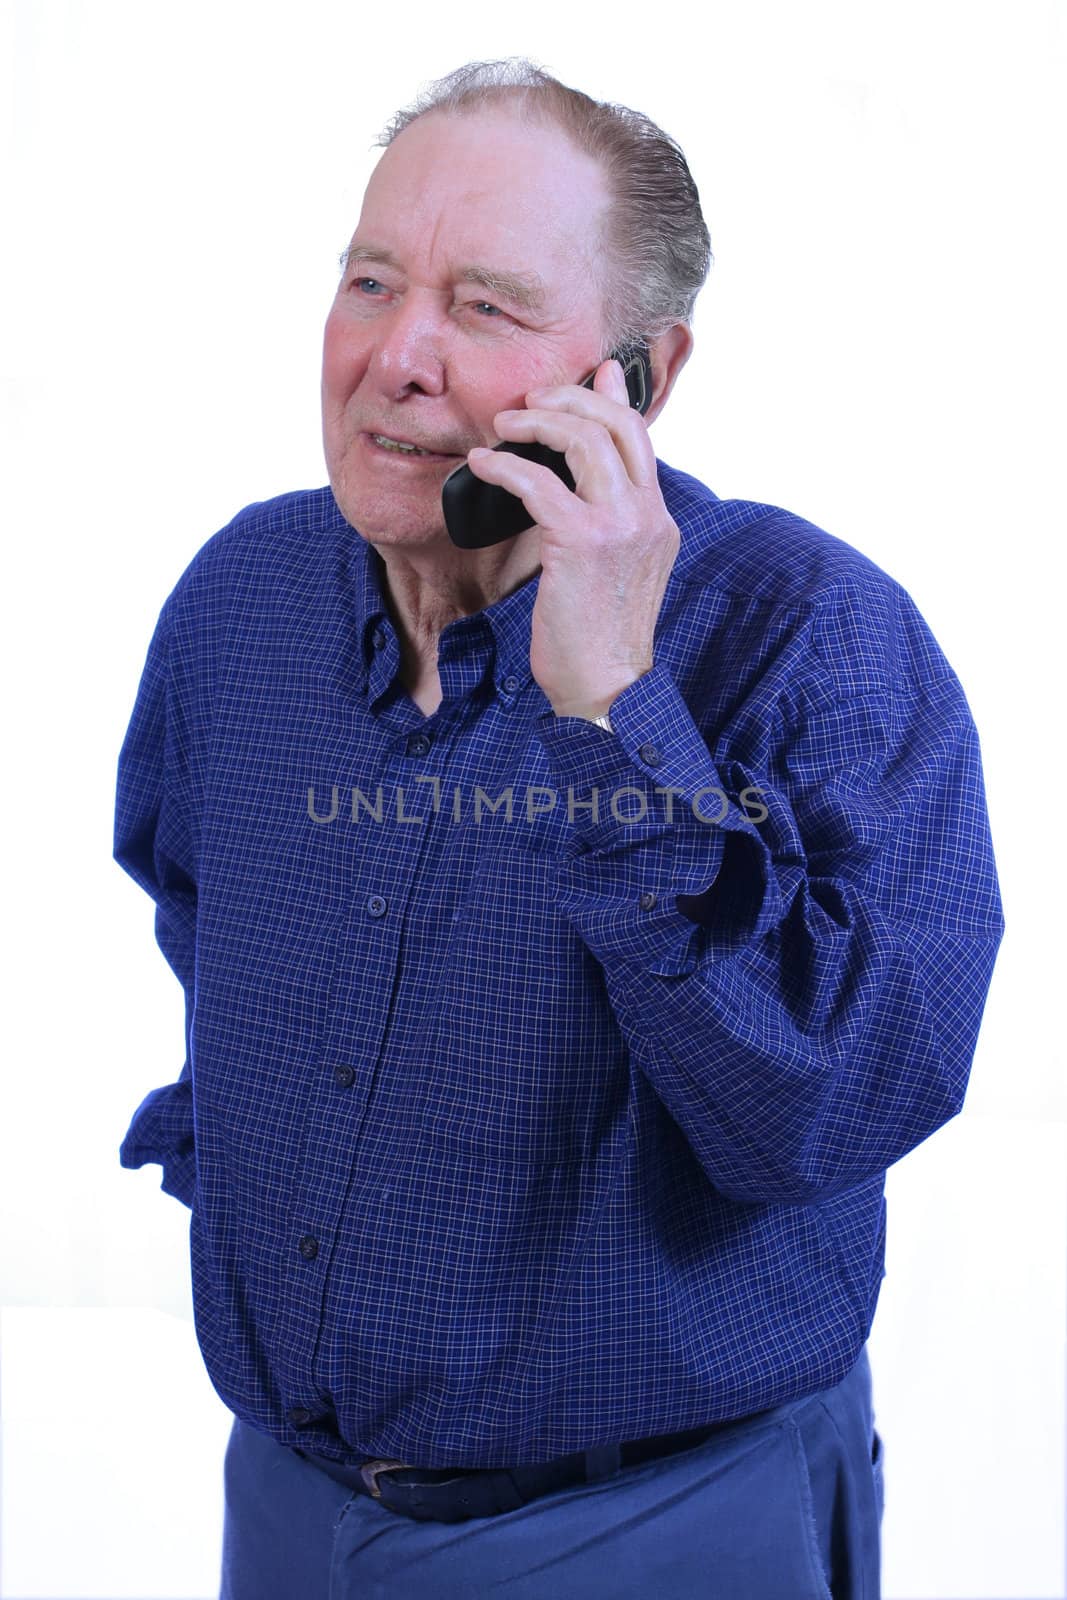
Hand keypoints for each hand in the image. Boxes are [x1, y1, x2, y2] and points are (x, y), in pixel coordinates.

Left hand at [465, 358, 679, 718]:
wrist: (607, 688)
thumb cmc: (599, 638)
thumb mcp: (615, 571)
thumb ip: (607, 522)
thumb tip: (580, 486)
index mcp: (658, 521)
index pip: (640, 437)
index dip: (613, 397)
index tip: (591, 374)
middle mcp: (647, 515)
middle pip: (615, 423)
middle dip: (569, 398)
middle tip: (530, 402)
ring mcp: (619, 527)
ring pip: (583, 439)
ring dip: (535, 423)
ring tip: (502, 426)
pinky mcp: (582, 543)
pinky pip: (538, 483)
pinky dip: (504, 466)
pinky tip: (481, 466)